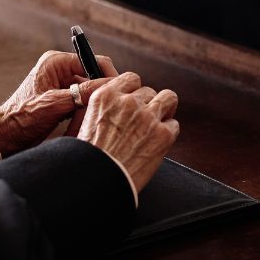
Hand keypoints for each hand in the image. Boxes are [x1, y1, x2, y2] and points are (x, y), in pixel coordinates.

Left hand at [0, 50, 118, 156]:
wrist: (5, 136)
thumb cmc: (21, 118)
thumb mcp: (53, 104)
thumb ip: (81, 94)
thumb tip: (109, 86)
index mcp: (56, 62)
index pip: (93, 61)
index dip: (108, 76)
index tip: (118, 92)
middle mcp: (61, 70)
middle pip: (94, 76)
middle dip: (101, 92)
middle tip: (108, 108)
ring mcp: (63, 86)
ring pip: (91, 91)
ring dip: (95, 103)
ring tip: (96, 117)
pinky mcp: (64, 100)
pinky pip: (84, 102)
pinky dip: (87, 111)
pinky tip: (87, 122)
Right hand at [77, 72, 179, 191]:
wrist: (98, 181)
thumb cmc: (90, 158)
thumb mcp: (85, 124)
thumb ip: (104, 109)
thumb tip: (116, 107)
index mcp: (106, 96)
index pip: (130, 78)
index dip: (135, 89)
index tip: (136, 97)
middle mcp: (128, 102)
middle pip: (149, 91)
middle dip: (148, 104)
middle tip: (144, 119)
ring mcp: (148, 116)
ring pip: (168, 98)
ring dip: (165, 108)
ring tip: (161, 120)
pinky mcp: (163, 134)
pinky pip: (174, 125)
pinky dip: (168, 133)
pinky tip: (158, 142)